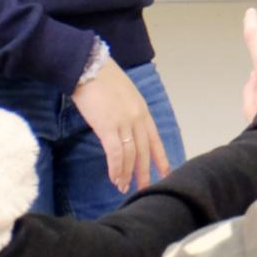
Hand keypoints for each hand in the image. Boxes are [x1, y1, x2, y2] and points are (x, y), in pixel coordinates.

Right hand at [70, 58, 171, 193]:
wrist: (90, 68)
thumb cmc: (103, 81)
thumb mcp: (124, 97)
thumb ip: (128, 113)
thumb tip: (123, 130)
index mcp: (143, 110)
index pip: (155, 139)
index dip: (161, 157)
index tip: (166, 172)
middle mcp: (138, 118)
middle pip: (145, 150)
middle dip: (144, 172)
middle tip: (144, 189)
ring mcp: (125, 122)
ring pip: (130, 155)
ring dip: (126, 173)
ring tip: (123, 187)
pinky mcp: (108, 127)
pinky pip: (115, 153)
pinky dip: (115, 168)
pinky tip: (114, 178)